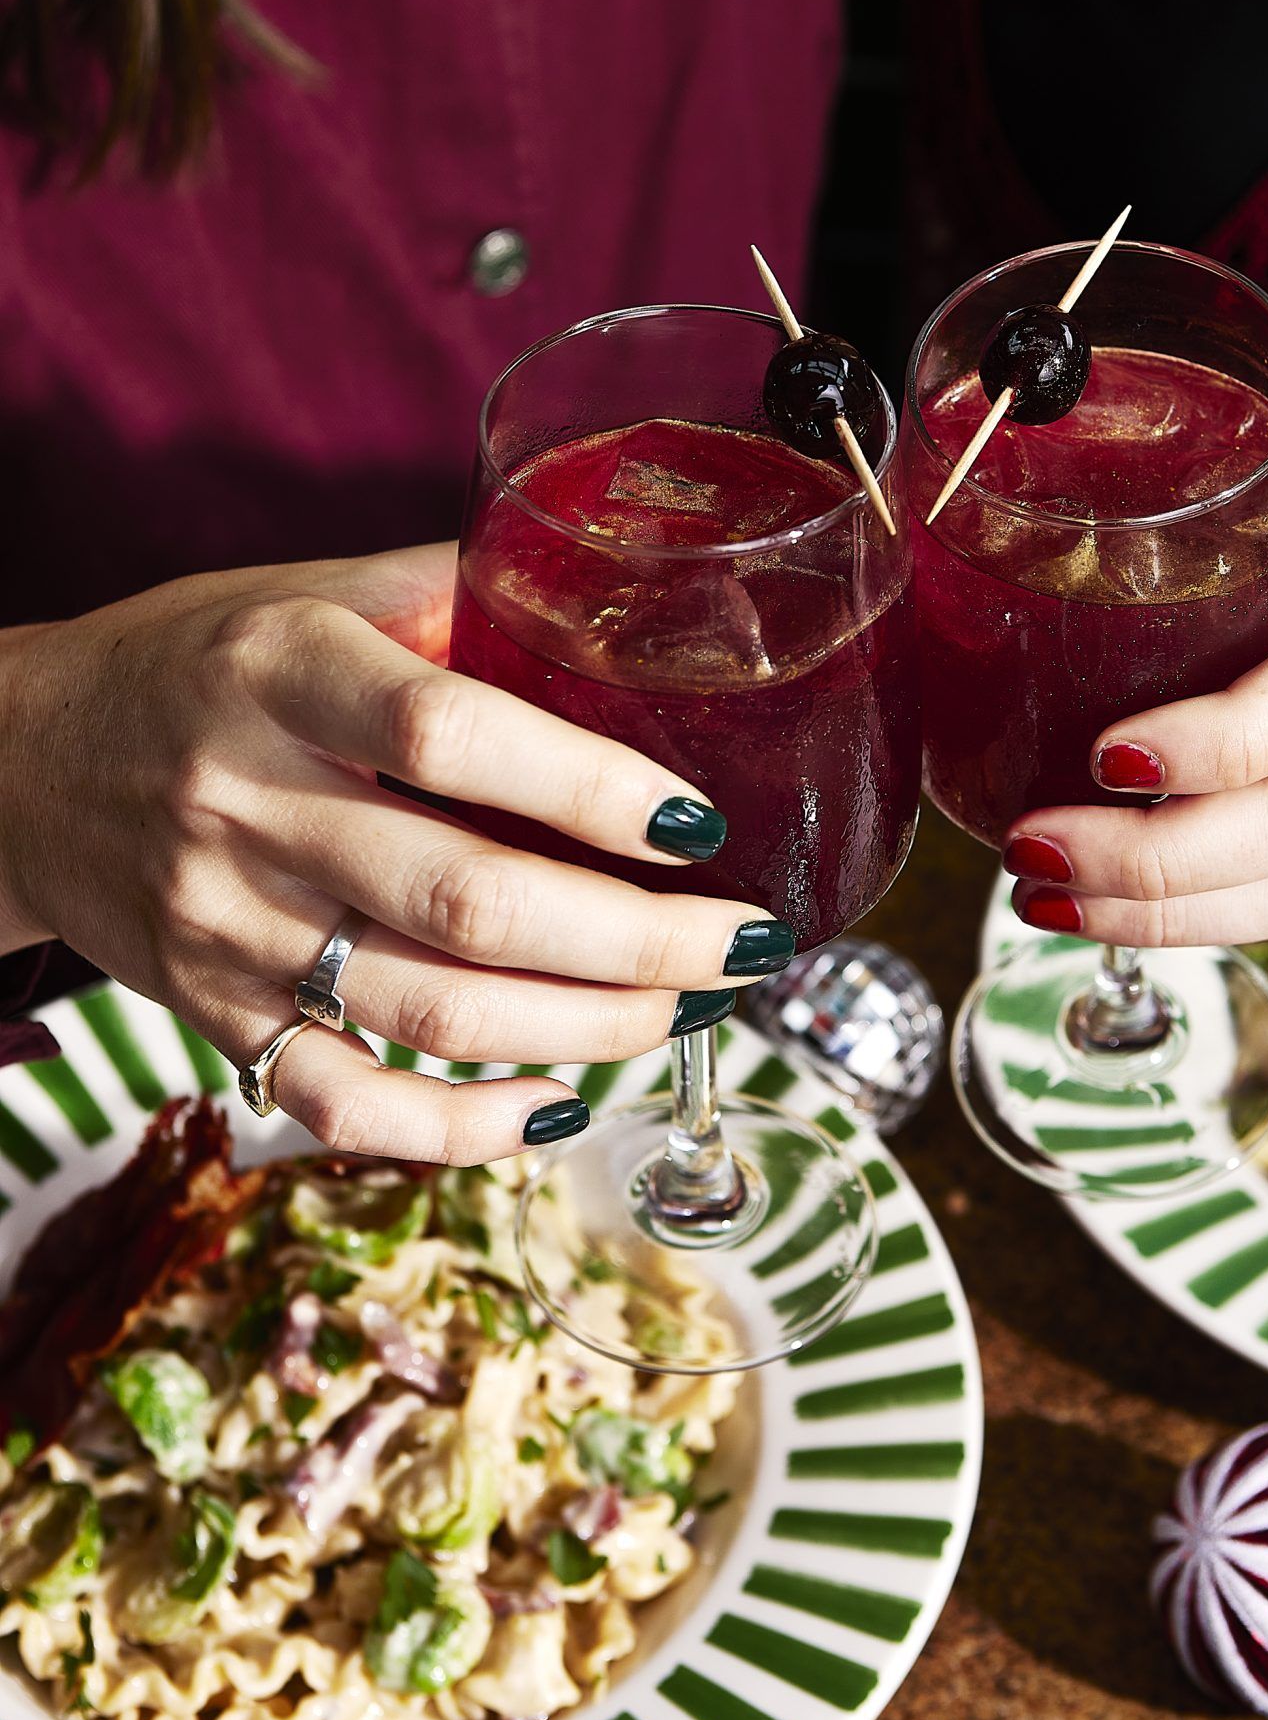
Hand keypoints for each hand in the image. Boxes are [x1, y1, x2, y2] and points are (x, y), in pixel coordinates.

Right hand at [0, 544, 792, 1162]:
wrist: (16, 765)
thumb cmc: (193, 662)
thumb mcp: (303, 591)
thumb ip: (448, 597)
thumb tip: (618, 598)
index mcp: (282, 674)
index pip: (450, 735)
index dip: (588, 785)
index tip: (699, 821)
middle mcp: (247, 806)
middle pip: (463, 902)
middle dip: (635, 941)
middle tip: (743, 945)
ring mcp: (226, 928)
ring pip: (427, 1015)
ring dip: (586, 1031)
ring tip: (686, 1010)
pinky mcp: (215, 1018)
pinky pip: (347, 1104)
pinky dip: (467, 1128)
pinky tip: (562, 1106)